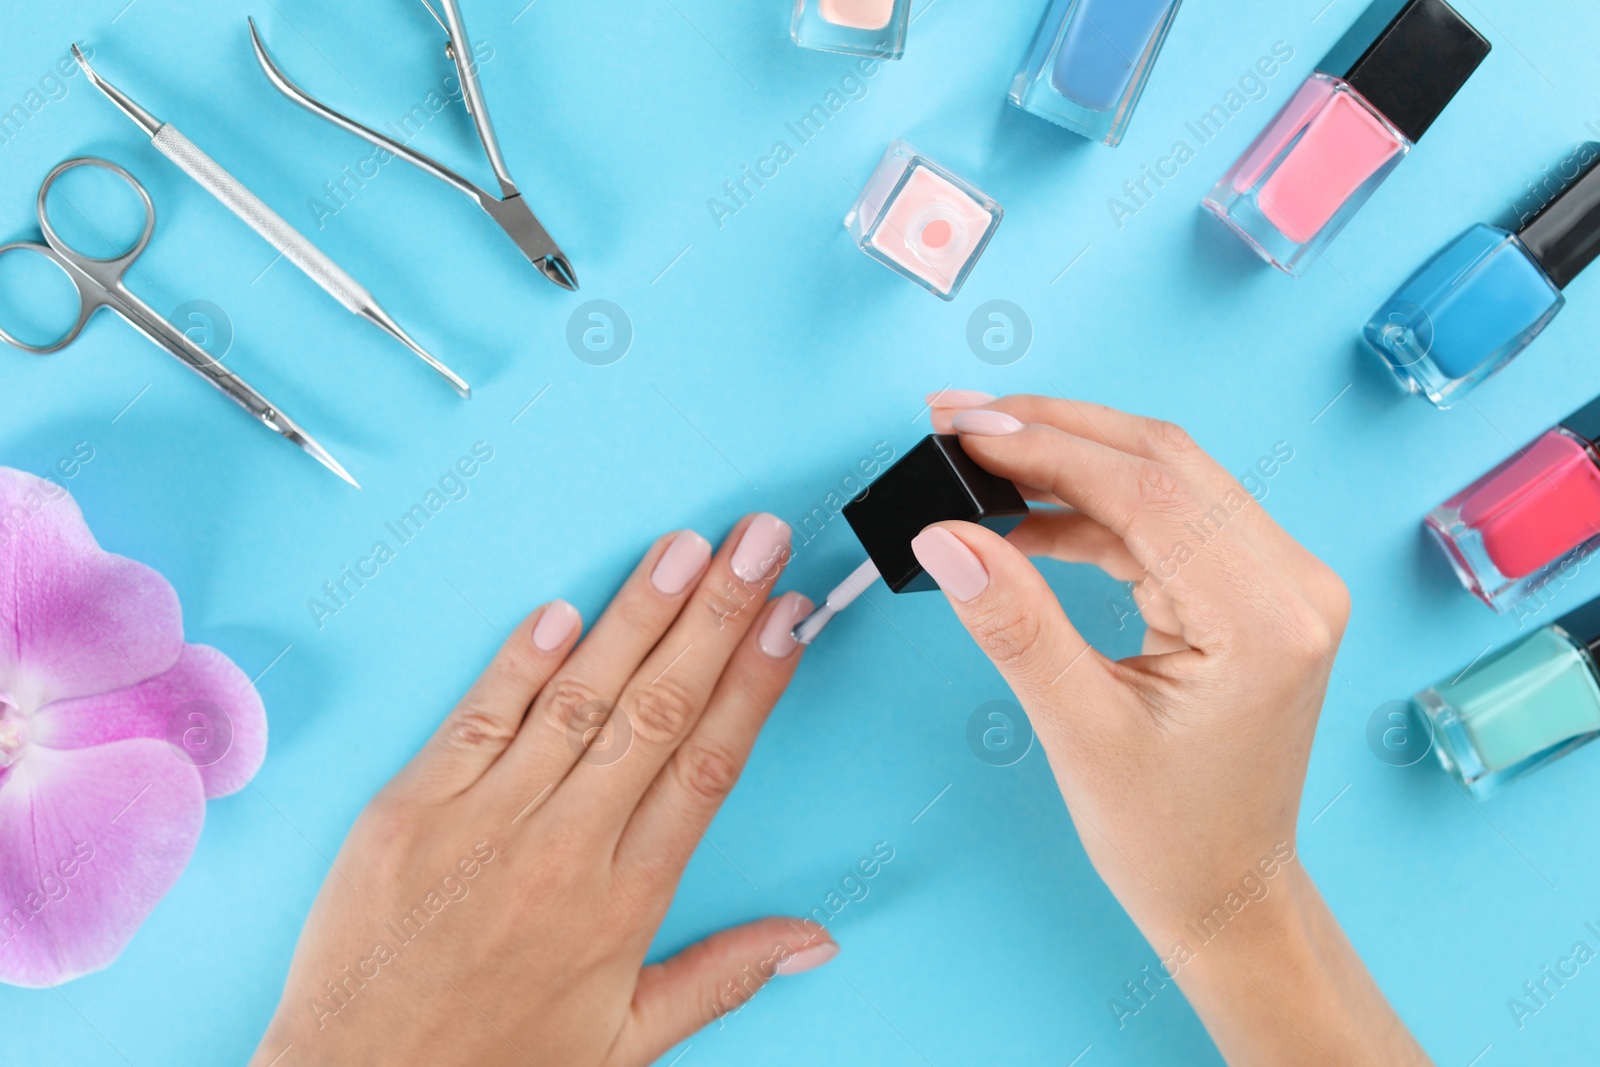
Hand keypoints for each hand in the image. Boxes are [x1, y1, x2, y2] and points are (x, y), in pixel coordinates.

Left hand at [251, 515, 832, 1066]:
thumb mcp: (626, 1044)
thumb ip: (724, 976)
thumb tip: (815, 939)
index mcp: (623, 902)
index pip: (709, 764)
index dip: (754, 682)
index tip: (790, 619)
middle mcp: (562, 849)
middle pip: (657, 709)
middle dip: (716, 614)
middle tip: (758, 544)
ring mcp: (481, 822)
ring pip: (577, 697)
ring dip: (636, 615)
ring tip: (685, 549)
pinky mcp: (407, 810)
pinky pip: (477, 719)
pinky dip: (519, 661)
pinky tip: (565, 610)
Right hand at [921, 393, 1426, 1065]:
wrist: (1228, 893)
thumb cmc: (1171, 839)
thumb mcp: (1080, 733)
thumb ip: (1015, 623)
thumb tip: (946, 536)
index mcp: (1267, 620)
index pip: (1148, 491)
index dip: (1046, 448)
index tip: (962, 429)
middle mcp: (1292, 584)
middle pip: (1163, 460)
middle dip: (1053, 431)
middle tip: (957, 421)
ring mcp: (1279, 581)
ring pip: (1164, 478)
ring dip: (1068, 461)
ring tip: (976, 462)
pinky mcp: (1252, 588)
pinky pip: (1165, 519)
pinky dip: (1090, 510)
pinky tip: (1022, 521)